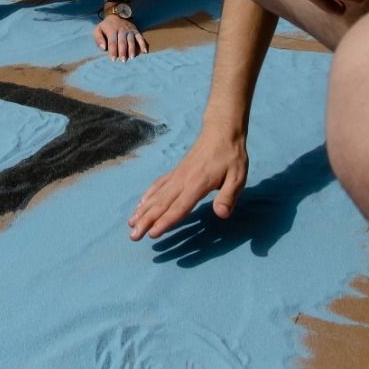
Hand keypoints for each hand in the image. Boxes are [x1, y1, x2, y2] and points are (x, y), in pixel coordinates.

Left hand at [94, 13, 147, 60]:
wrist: (117, 14)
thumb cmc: (106, 26)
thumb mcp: (98, 30)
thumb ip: (98, 39)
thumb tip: (103, 48)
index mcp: (112, 30)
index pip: (112, 41)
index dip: (113, 50)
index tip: (113, 59)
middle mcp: (122, 30)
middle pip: (122, 42)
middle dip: (123, 51)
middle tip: (123, 60)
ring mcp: (130, 30)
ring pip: (131, 40)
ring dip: (132, 49)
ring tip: (132, 57)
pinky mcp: (136, 31)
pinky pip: (140, 38)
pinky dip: (143, 45)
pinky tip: (144, 52)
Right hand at [128, 125, 248, 239]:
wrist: (221, 131)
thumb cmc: (231, 156)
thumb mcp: (238, 177)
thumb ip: (229, 196)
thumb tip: (222, 214)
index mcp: (197, 184)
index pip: (179, 207)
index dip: (165, 222)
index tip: (152, 235)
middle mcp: (182, 180)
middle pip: (161, 204)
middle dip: (146, 221)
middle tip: (133, 236)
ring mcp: (177, 175)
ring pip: (156, 195)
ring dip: (143, 211)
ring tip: (130, 224)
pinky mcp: (176, 171)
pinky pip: (158, 185)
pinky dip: (147, 196)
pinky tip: (141, 205)